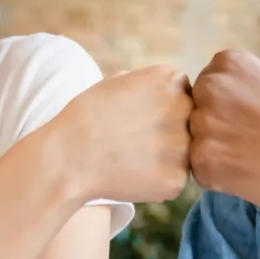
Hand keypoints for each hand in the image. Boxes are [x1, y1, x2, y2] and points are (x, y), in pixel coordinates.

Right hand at [55, 65, 192, 203]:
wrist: (69, 157)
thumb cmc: (88, 116)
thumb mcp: (119, 81)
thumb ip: (152, 84)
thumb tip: (173, 91)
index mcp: (171, 78)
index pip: (183, 93)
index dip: (160, 107)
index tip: (137, 116)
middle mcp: (184, 108)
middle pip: (190, 121)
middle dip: (169, 130)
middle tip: (136, 139)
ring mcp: (184, 145)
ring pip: (185, 152)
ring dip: (166, 156)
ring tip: (132, 157)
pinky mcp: (178, 178)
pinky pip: (175, 178)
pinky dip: (158, 179)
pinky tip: (132, 174)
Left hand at [189, 50, 259, 216]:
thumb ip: (252, 77)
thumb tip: (232, 83)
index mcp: (229, 64)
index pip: (210, 85)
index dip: (230, 106)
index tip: (252, 119)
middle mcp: (211, 88)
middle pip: (197, 110)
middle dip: (218, 126)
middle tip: (251, 142)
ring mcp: (204, 126)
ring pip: (197, 141)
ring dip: (217, 152)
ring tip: (252, 159)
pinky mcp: (203, 162)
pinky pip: (201, 170)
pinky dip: (220, 178)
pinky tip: (249, 175)